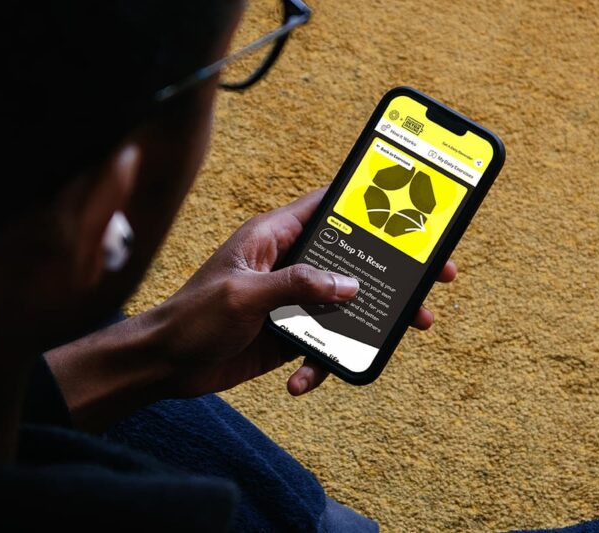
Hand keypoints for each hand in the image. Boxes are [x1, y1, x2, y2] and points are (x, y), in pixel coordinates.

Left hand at [157, 187, 456, 396]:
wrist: (165, 364)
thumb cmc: (192, 316)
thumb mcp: (244, 294)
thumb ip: (296, 284)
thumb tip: (348, 284)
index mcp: (273, 237)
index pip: (327, 207)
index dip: (366, 204)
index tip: (407, 207)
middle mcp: (288, 265)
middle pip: (351, 259)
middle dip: (391, 269)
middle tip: (434, 275)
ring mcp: (291, 300)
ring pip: (346, 304)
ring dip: (372, 319)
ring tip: (408, 328)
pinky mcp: (289, 333)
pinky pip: (322, 343)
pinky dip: (321, 363)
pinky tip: (302, 381)